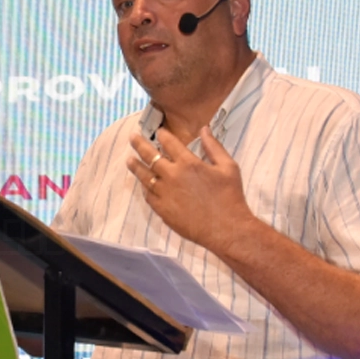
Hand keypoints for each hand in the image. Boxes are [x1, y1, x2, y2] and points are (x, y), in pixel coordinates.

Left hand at [127, 127, 257, 253]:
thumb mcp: (228, 167)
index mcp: (188, 163)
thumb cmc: (230, 197)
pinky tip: (143, 184)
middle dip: (140, 144)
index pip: (170, 143)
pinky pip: (148, 195)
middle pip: (150, 156)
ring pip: (144, 176)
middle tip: (132, 137)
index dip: (162, 135)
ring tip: (129, 160)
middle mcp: (172, 176)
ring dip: (136, 166)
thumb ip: (214, 147)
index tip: (159, 132)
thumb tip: (204, 129)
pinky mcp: (162, 209)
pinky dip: (145, 187)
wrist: (226, 229)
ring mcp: (164, 193)